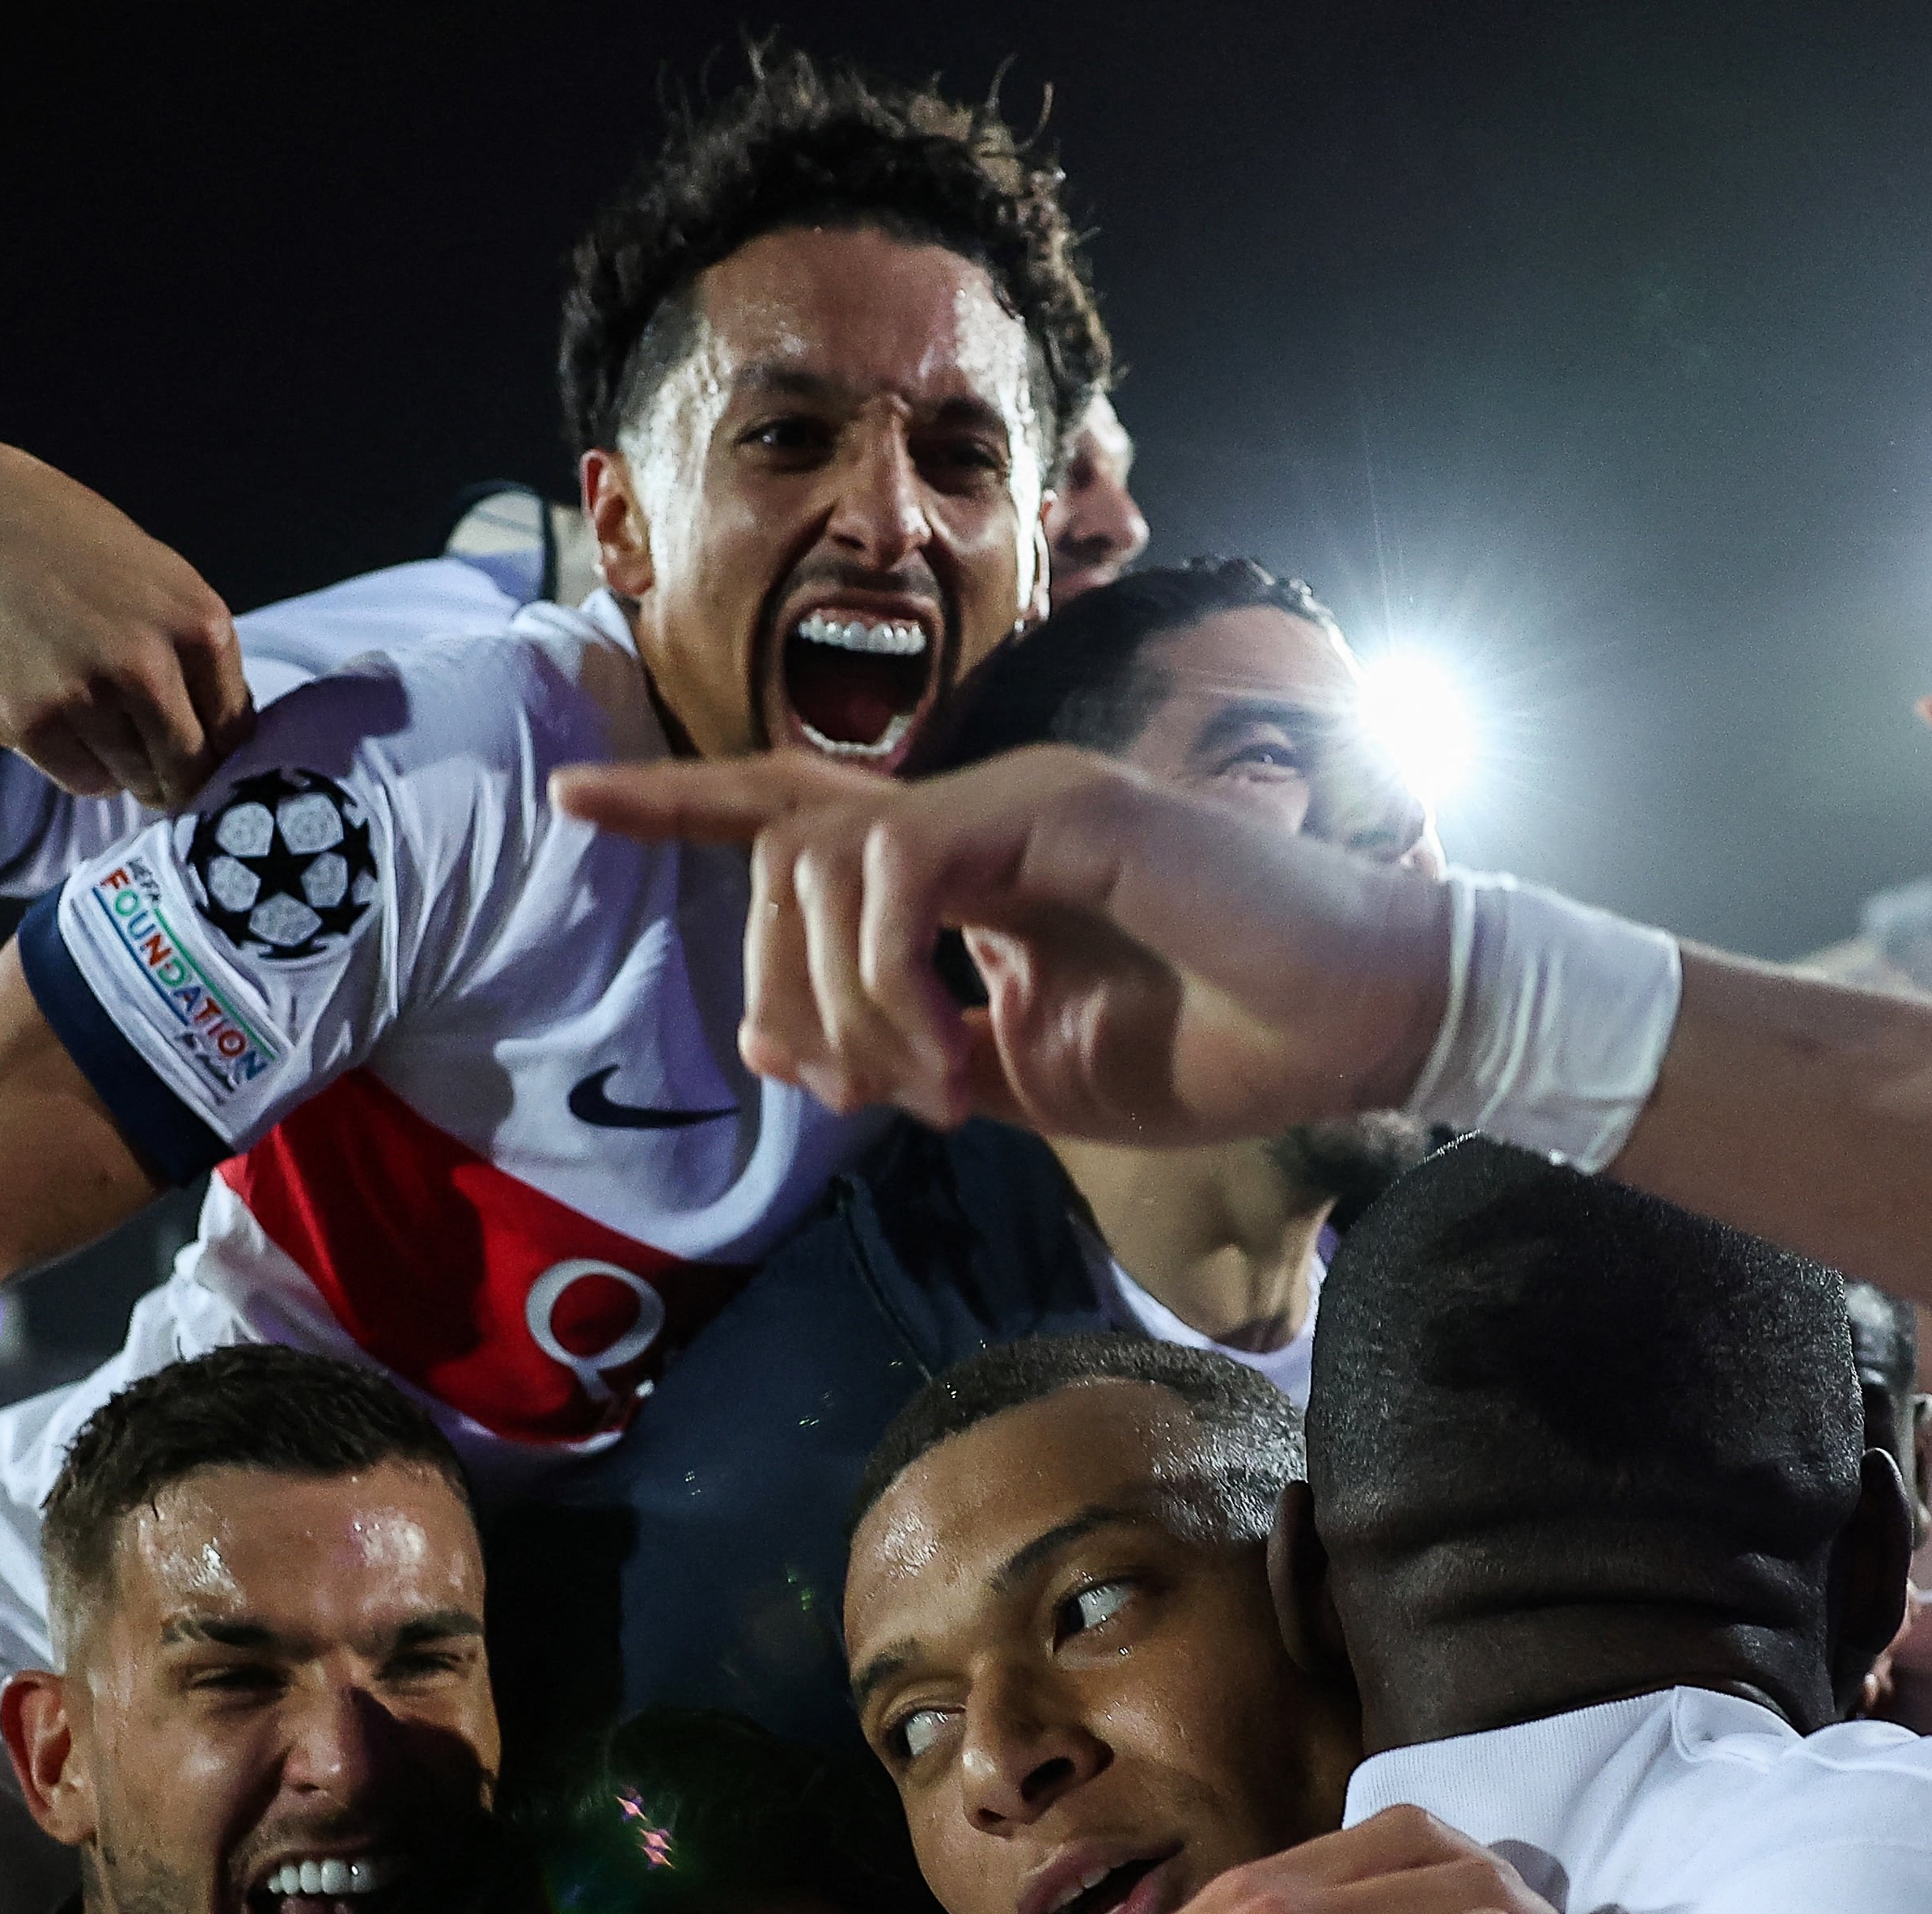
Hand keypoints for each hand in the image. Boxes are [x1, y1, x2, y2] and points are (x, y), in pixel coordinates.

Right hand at [0, 440, 250, 811]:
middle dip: (183, 779)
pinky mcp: (25, 722)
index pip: (235, 735)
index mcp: (199, 628)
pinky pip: (83, 781)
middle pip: (189, 771)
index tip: (206, 755)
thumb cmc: (84, 553)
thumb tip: (227, 745)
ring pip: (136, 781)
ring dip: (132, 770)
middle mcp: (145, 667)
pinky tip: (72, 722)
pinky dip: (86, 767)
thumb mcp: (172, 586)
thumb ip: (204, 663)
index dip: (224, 755)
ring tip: (109, 724)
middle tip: (166, 770)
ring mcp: (81, 697)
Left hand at [551, 745, 1450, 1139]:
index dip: (682, 801)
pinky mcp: (1065, 811)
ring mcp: (1022, 798)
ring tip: (941, 1093)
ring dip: (851, 1004)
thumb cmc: (1218, 1044)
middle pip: (785, 852)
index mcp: (968, 866)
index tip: (575, 796)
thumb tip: (787, 1051)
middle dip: (785, 990)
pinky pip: (903, 869)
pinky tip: (966, 1064)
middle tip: (874, 1099)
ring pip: (829, 859)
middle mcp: (981, 809)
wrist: (1357, 1025)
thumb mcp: (1029, 1078)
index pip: (797, 812)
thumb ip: (908, 1059)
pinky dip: (897, 980)